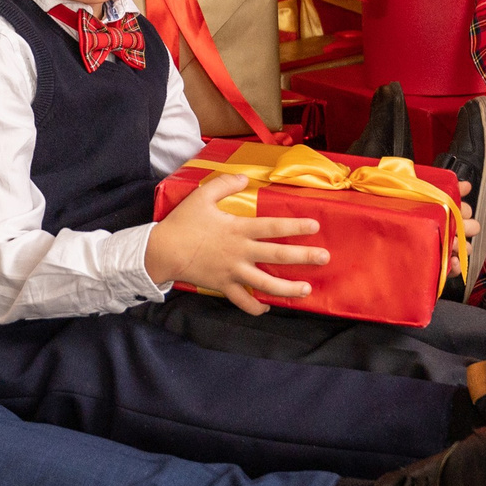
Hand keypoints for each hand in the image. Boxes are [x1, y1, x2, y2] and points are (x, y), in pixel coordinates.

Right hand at [144, 174, 329, 315]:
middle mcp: (240, 252)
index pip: (272, 226)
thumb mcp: (202, 196)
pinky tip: (267, 307)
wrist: (162, 251)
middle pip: (277, 255)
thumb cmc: (182, 222)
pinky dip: (256, 307)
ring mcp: (233, 272)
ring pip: (266, 284)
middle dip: (303, 257)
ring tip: (306, 290)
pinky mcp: (223, 286)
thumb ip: (225, 184)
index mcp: (238, 229)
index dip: (295, 226)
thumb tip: (245, 178)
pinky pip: (243, 301)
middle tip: (324, 258)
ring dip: (288, 288)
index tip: (314, 226)